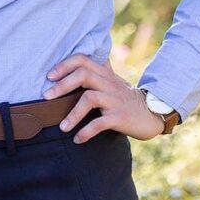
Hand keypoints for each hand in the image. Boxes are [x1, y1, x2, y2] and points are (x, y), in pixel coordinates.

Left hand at [42, 53, 163, 143]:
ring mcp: (115, 100)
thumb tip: (79, 60)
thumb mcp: (113, 81)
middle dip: (62, 85)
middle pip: (83, 75)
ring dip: (72, 114)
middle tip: (47, 97)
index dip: (64, 65)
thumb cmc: (126, 98)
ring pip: (89, 98)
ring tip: (62, 127)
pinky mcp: (120, 117)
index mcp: (105, 74)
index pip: (83, 60)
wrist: (153, 114)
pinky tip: (77, 139)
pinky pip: (100, 123)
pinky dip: (86, 132)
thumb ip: (98, 71)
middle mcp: (110, 83)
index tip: (49, 76)